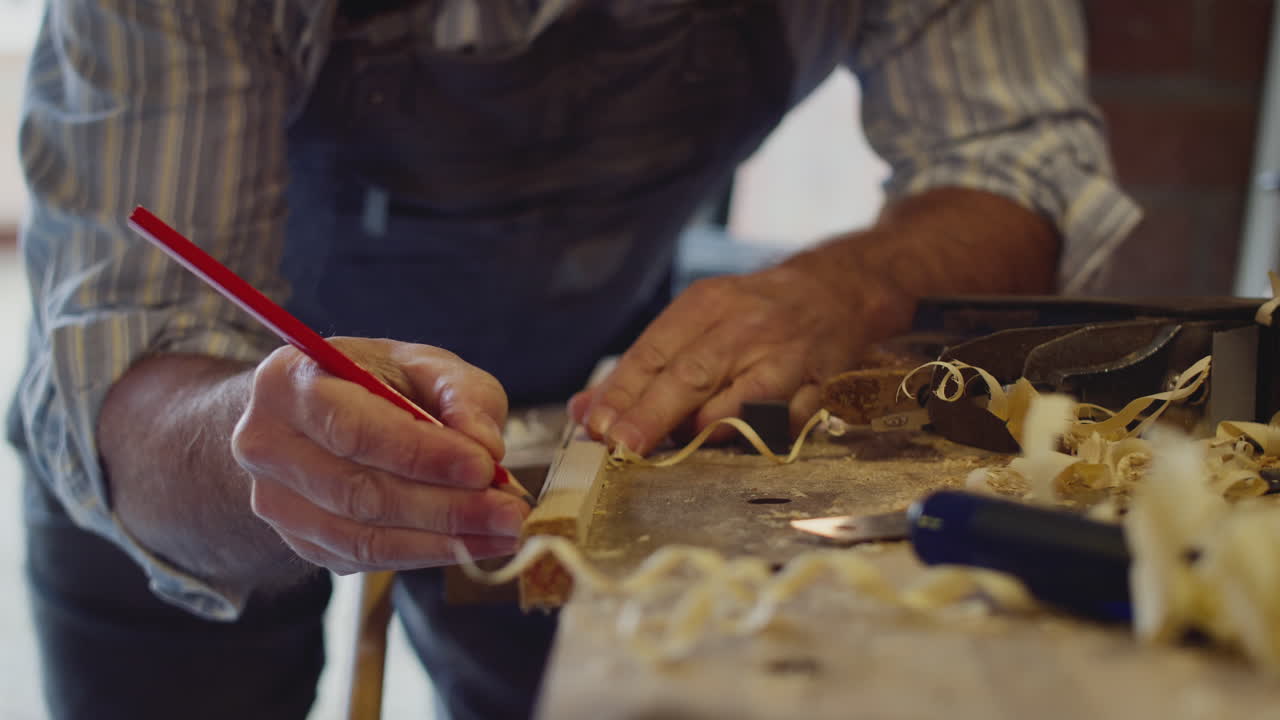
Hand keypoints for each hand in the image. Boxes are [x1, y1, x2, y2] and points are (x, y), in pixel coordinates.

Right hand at [232, 337, 527, 573]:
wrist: (319, 415)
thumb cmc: (377, 382)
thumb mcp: (423, 365)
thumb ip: (461, 395)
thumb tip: (486, 446)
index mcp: (287, 384)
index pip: (353, 429)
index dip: (421, 454)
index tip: (484, 467)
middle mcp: (266, 446)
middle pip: (359, 492)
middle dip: (445, 507)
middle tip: (509, 513)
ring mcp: (276, 502)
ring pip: (362, 537)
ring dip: (441, 542)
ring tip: (503, 534)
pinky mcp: (301, 542)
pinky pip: (365, 559)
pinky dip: (425, 554)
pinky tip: (473, 544)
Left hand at [570, 264, 880, 454]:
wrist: (835, 292)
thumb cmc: (752, 314)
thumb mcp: (695, 322)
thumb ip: (641, 370)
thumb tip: (584, 412)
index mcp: (706, 305)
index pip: (654, 351)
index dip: (622, 392)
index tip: (595, 426)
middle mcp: (744, 326)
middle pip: (691, 374)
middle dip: (652, 414)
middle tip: (622, 445)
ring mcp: (784, 354)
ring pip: (738, 398)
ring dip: (702, 429)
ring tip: (675, 448)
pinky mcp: (818, 383)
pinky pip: (783, 419)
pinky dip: (756, 434)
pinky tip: (735, 441)